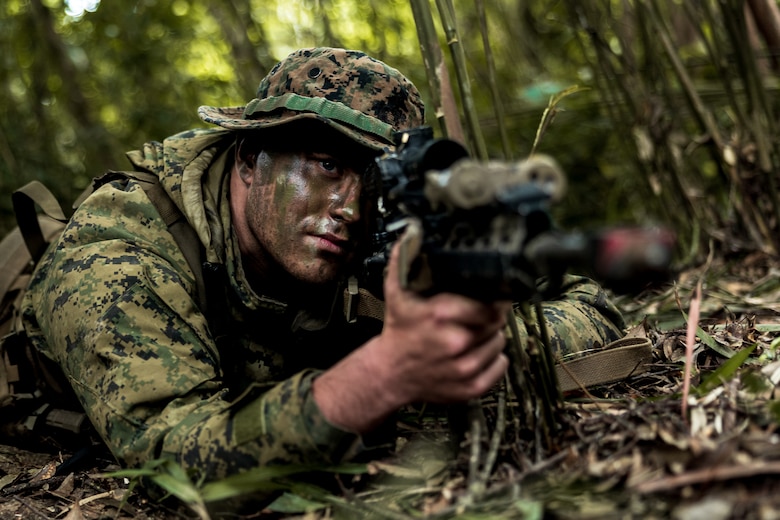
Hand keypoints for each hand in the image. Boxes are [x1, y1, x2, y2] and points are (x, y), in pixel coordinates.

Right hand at [313, 239, 509, 432]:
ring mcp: (465, 368)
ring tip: (473, 332)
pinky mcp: (471, 388)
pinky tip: (477, 352)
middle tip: (479, 313)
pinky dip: (494, 358)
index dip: (494, 298)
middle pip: (497, 321)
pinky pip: (501, 366)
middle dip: (491, 315)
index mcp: (441, 315)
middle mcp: (456, 343)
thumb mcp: (397, 291)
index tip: (492, 294)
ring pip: (500, 343)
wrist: (390, 374)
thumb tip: (413, 231)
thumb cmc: (399, 329)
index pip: (490, 303)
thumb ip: (406, 260)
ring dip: (491, 336)